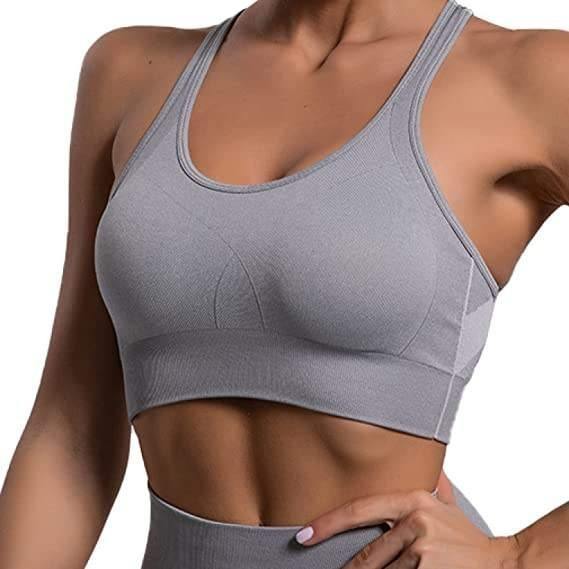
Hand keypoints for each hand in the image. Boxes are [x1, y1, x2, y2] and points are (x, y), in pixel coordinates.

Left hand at [294, 485, 519, 567]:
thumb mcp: (445, 505)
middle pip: (368, 555)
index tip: (302, 536)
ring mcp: (423, 550)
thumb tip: (425, 463)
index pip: (358, 510)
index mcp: (413, 500)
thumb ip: (429, 486)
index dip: (327, 524)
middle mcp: (415, 522)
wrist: (503, 564)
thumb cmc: (466, 537)